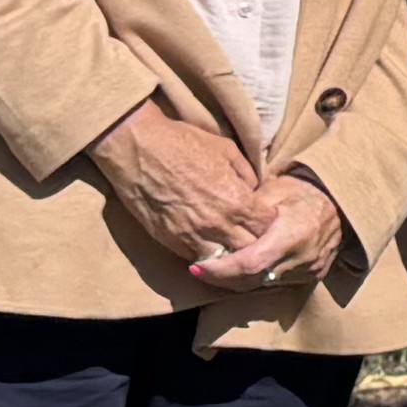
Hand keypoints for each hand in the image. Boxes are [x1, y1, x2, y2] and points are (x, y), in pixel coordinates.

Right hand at [90, 99, 277, 270]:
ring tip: (232, 246)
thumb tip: (257, 190)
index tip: (264, 216)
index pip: (268, 226)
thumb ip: (246, 174)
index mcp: (236, 200)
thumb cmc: (182, 143)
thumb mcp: (226, 149)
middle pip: (251, 249)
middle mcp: (218, 224)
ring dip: (231, 255)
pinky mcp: (171, 242)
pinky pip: (198, 260)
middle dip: (256, 243)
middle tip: (252, 234)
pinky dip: (207, 258)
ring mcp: (193, 237)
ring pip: (225, 263)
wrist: (137, 149)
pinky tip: (209, 246)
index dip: (269, 221)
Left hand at [192, 170, 347, 290]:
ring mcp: (310, 270)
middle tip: (200, 270)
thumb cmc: (303, 190)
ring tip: (217, 268)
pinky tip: (242, 269)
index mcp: (293, 234)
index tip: (197, 267)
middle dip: (223, 278)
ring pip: (263, 286)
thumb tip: (218, 227)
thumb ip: (248, 212)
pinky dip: (257, 279)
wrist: (341, 200)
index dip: (220, 270)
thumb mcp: (274, 190)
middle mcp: (303, 258)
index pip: (249, 264)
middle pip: (252, 281)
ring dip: (237, 281)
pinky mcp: (313, 276)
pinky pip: (277, 284)